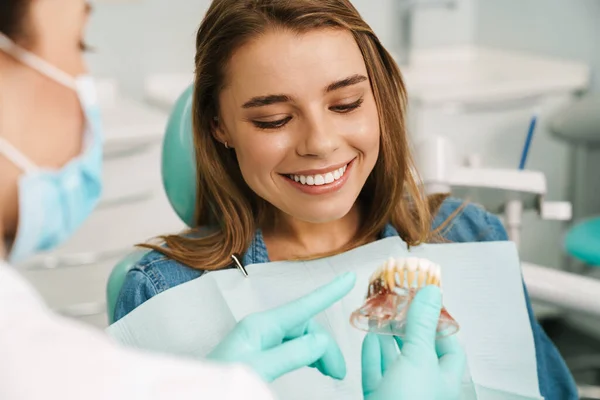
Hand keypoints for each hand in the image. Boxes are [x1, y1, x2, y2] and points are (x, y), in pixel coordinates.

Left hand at [208, 271, 355, 382]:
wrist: (200, 394)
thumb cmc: (222, 383)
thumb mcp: (259, 368)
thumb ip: (290, 354)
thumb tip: (320, 340)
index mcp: (261, 325)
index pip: (303, 305)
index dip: (328, 292)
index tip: (349, 279)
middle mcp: (263, 328)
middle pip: (306, 328)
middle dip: (326, 347)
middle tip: (338, 374)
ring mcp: (261, 341)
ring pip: (301, 340)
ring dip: (318, 353)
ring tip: (330, 373)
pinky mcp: (260, 354)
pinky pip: (291, 348)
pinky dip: (307, 356)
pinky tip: (313, 366)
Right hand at [361, 286, 465, 399]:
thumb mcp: (419, 358)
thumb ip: (422, 324)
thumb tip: (433, 290)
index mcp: (445, 381)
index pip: (450, 346)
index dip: (439, 323)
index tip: (425, 301)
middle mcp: (425, 388)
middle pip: (420, 351)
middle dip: (408, 327)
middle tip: (398, 304)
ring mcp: (400, 395)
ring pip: (396, 362)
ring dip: (387, 338)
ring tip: (380, 315)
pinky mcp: (379, 399)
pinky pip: (377, 374)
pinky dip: (372, 355)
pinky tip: (369, 338)